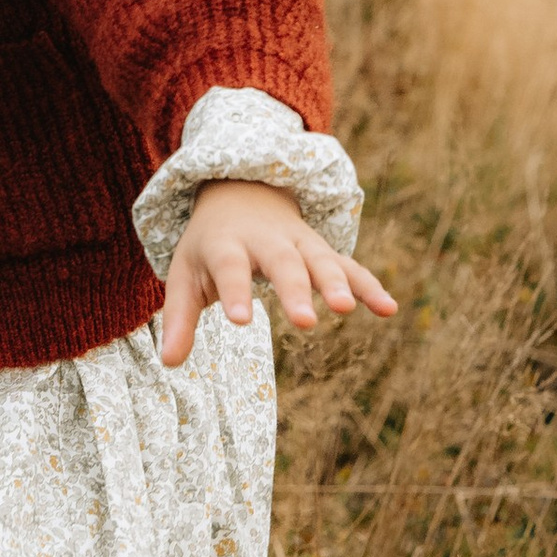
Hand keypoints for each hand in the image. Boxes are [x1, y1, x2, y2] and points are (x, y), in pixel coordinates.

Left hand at [157, 179, 396, 369]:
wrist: (239, 192)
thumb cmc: (208, 247)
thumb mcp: (186, 274)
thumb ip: (179, 318)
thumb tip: (168, 364)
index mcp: (227, 244)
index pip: (230, 268)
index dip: (235, 293)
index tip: (241, 321)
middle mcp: (266, 241)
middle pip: (283, 263)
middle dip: (295, 290)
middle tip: (306, 321)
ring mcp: (299, 244)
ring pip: (320, 260)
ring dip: (335, 283)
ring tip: (347, 309)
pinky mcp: (322, 252)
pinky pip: (350, 266)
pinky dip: (369, 285)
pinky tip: (389, 309)